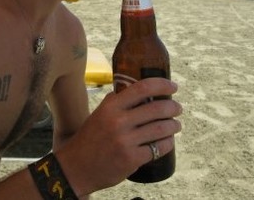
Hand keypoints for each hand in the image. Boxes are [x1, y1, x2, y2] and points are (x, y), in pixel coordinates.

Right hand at [56, 78, 181, 195]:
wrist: (77, 167)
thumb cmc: (90, 138)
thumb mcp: (99, 114)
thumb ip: (116, 102)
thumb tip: (139, 90)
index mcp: (111, 107)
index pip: (142, 88)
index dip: (162, 85)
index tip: (173, 86)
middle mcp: (118, 122)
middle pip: (157, 108)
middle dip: (173, 107)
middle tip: (177, 108)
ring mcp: (126, 141)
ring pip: (161, 129)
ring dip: (174, 125)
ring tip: (176, 125)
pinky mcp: (132, 159)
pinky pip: (158, 148)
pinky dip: (168, 143)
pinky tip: (169, 141)